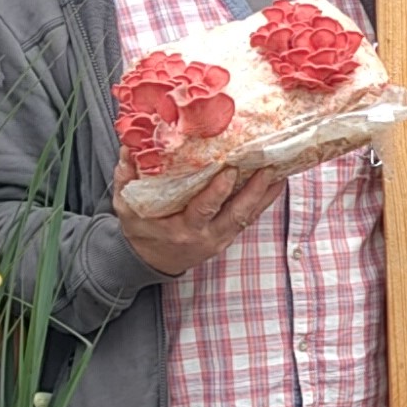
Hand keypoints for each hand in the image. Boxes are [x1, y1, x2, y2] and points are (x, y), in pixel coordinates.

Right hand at [114, 165, 285, 275]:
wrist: (152, 260)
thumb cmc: (142, 230)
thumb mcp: (128, 208)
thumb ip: (127, 177)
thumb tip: (129, 146)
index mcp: (182, 229)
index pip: (204, 210)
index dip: (218, 192)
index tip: (229, 171)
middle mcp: (206, 235)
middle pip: (236, 214)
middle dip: (253, 191)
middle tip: (266, 167)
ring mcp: (220, 237)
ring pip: (248, 216)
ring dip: (265, 194)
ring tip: (279, 171)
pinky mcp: (228, 235)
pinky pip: (250, 218)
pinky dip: (264, 201)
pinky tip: (276, 183)